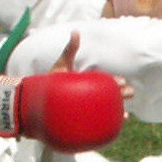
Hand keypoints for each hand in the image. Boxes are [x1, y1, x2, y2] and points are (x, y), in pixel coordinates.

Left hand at [0, 34, 127, 150]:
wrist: (32, 103)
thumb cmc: (48, 83)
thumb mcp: (61, 66)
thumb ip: (69, 51)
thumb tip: (75, 32)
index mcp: (87, 84)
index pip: (105, 82)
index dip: (115, 82)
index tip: (121, 82)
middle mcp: (87, 97)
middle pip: (109, 97)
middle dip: (121, 95)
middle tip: (129, 94)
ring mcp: (84, 110)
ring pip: (105, 112)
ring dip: (116, 113)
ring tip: (124, 116)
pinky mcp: (80, 122)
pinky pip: (96, 125)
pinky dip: (105, 127)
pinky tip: (112, 129)